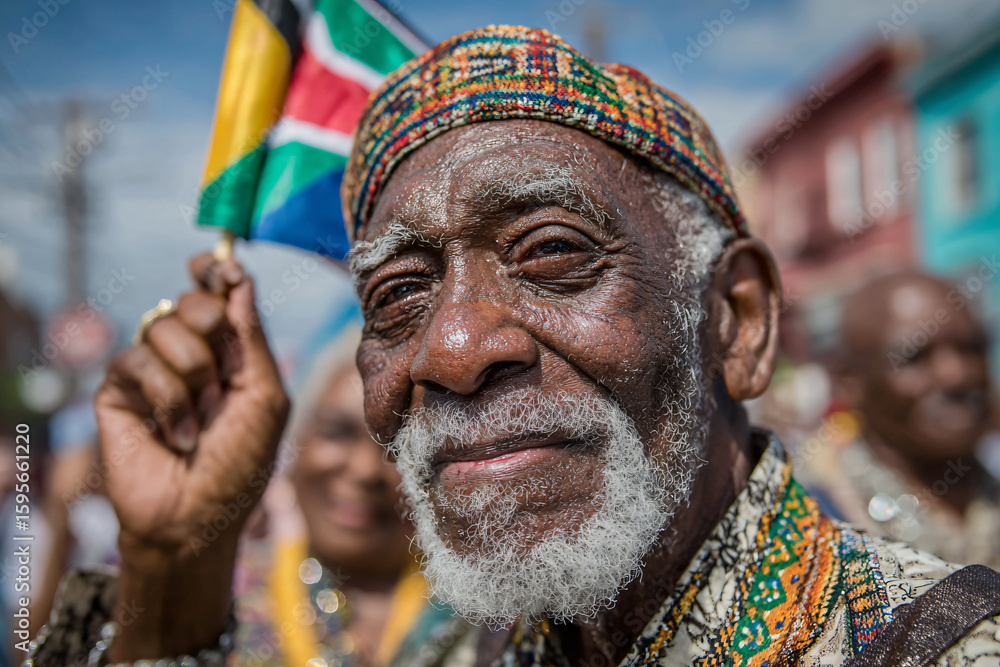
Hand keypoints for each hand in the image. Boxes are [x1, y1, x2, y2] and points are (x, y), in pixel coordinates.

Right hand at [94, 253, 289, 657]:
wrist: (198, 517)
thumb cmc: (241, 463)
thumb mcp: (265, 396)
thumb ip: (252, 336)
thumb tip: (239, 277)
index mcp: (230, 352)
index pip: (217, 294)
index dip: (215, 272)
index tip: (218, 264)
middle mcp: (190, 355)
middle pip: (192, 300)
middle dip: (210, 329)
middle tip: (218, 376)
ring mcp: (152, 371)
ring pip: (163, 324)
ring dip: (192, 374)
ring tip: (200, 420)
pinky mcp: (118, 391)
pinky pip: (136, 359)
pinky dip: (166, 398)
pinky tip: (175, 434)